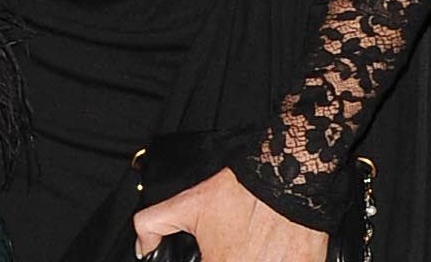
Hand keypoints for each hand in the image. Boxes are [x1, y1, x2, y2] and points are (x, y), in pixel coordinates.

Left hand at [132, 169, 325, 261]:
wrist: (286, 177)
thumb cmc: (240, 192)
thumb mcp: (187, 203)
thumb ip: (153, 224)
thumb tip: (143, 249)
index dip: (210, 260)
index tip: (213, 256)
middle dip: (232, 258)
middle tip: (237, 247)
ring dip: (255, 258)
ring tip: (256, 248)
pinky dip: (279, 260)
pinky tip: (275, 251)